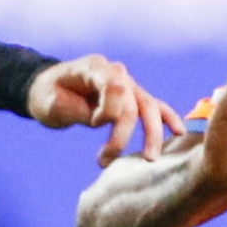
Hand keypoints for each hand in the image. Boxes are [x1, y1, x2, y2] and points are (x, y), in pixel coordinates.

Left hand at [27, 54, 186, 162]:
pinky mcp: (131, 97)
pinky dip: (167, 118)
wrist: (47, 90)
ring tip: (150, 158)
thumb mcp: (49, 102)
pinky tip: (180, 132)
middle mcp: (116, 73)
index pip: (116, 86)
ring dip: (152, 133)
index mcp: (95, 67)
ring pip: (148, 107)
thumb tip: (97, 115)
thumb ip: (73, 107)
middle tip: (108, 159)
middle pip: (134, 101)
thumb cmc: (47, 96)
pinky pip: (153, 106)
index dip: (109, 109)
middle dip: (126, 132)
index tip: (94, 123)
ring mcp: (126, 84)